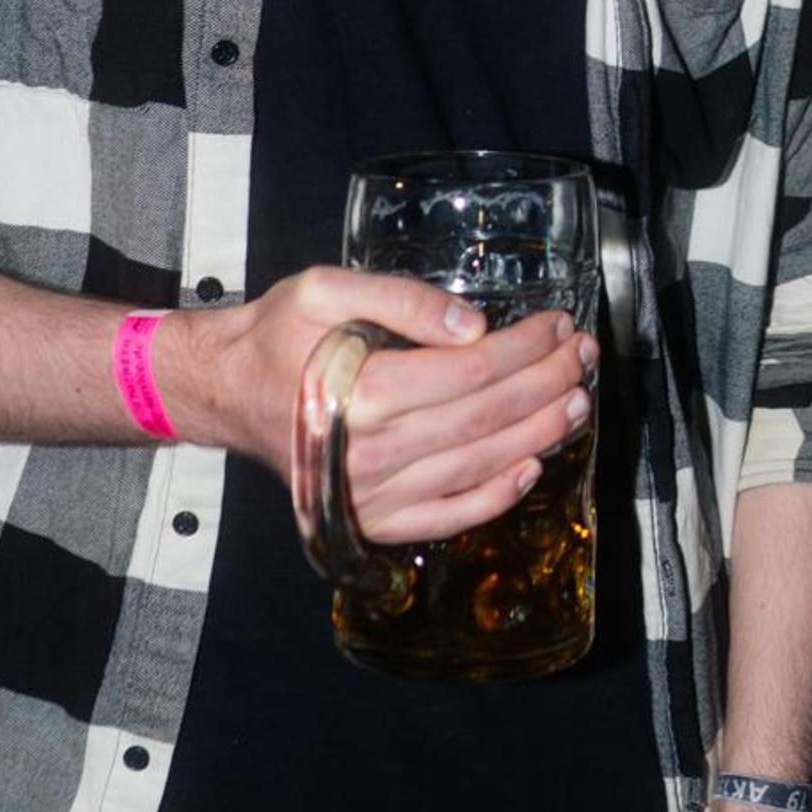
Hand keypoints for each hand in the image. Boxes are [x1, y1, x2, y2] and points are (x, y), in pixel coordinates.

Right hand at [157, 269, 595, 544]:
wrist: (230, 395)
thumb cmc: (279, 336)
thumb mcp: (324, 290)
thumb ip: (398, 297)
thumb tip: (474, 326)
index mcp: (357, 392)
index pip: (467, 371)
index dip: (523, 347)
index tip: (557, 323)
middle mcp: (368, 453)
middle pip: (483, 418)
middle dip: (544, 383)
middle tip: (581, 355)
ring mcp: (372, 495)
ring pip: (477, 465)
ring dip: (538, 433)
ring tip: (576, 399)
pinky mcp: (374, 522)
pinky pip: (449, 516)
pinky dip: (497, 495)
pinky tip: (533, 464)